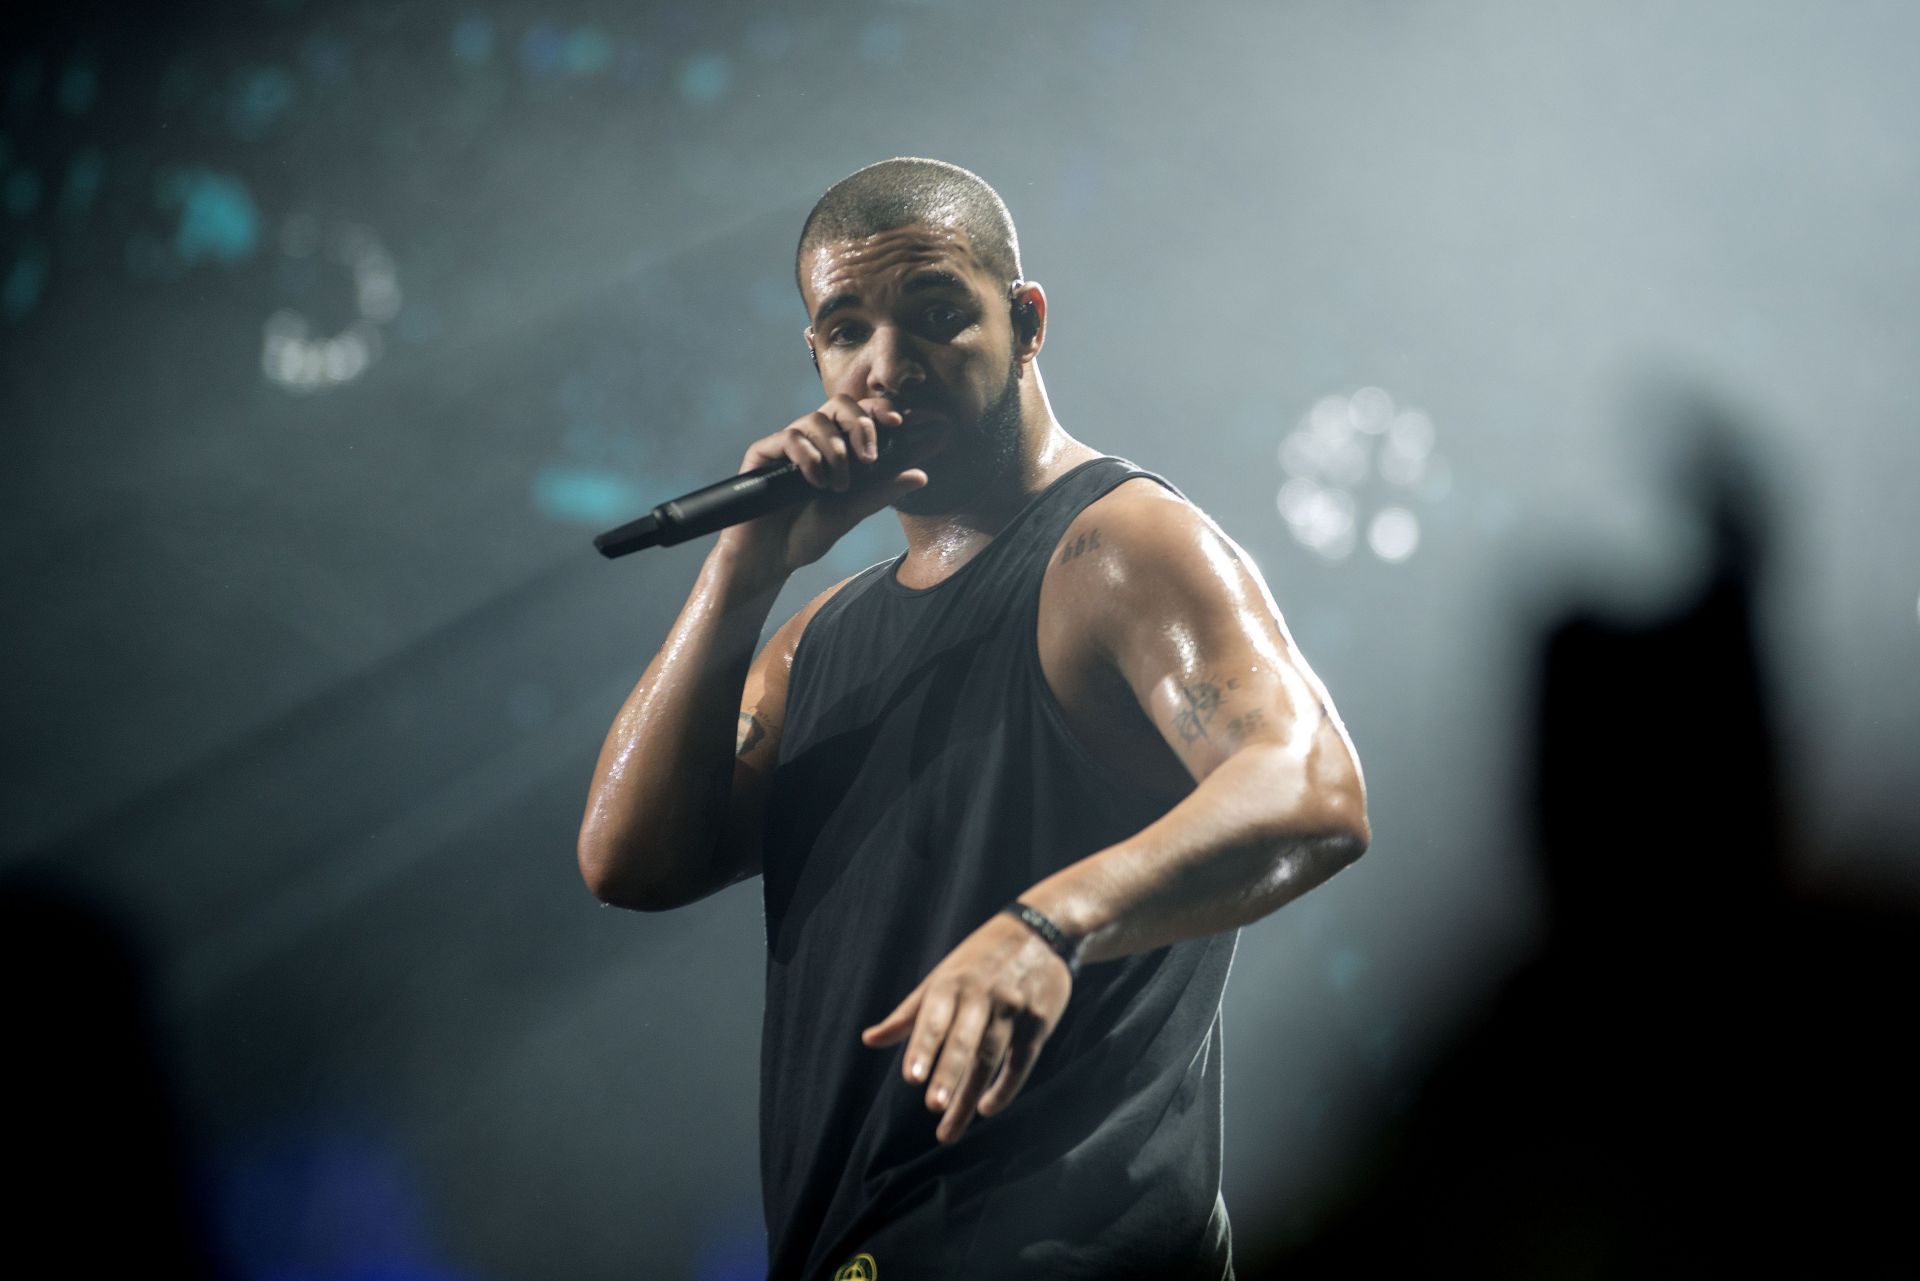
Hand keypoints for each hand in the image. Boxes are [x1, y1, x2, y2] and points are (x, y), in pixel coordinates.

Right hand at [717, 394, 930, 572]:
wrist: (771, 558)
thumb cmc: (809, 533)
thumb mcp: (853, 512)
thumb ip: (883, 491)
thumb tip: (922, 475)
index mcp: (838, 447)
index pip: (862, 414)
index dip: (882, 410)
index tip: (900, 422)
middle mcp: (814, 439)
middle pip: (839, 403)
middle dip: (860, 423)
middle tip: (870, 457)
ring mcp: (788, 444)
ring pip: (816, 420)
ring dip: (835, 451)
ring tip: (838, 486)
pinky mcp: (763, 453)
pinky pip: (789, 438)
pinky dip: (808, 458)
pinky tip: (816, 482)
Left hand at [860, 911, 1072, 1144]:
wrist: (1042, 931)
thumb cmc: (979, 960)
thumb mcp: (942, 976)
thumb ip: (908, 1013)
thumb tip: (869, 1040)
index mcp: (952, 982)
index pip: (934, 1019)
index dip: (923, 1048)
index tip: (910, 1078)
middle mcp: (982, 996)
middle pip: (965, 1041)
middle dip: (949, 1073)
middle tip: (934, 1107)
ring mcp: (1013, 1010)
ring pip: (990, 1059)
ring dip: (969, 1095)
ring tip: (949, 1129)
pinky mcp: (1038, 1023)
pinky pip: (1020, 1062)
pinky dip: (1004, 1089)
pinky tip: (986, 1108)